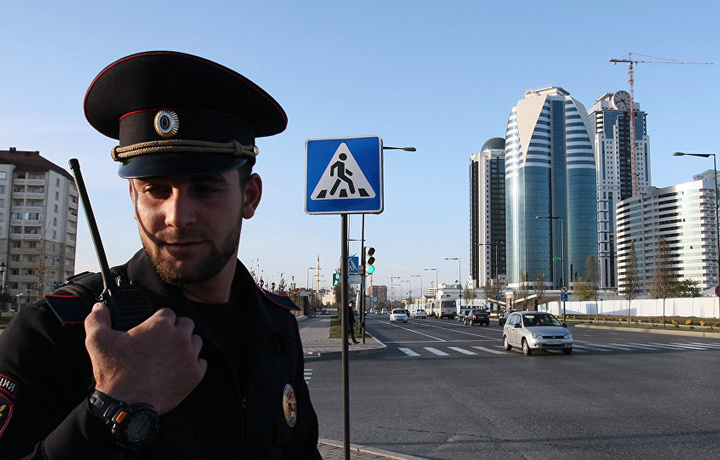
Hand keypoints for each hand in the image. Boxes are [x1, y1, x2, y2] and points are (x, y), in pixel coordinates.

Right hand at [85, 303, 206, 413]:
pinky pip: (201, 362)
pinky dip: (193, 364)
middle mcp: (180, 337)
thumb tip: (99, 307)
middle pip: (185, 324)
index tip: (152, 329)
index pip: (167, 312)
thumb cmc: (114, 373)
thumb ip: (97, 319)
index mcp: (160, 325)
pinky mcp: (195, 374)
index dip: (159, 319)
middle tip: (162, 341)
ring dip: (186, 345)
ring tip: (171, 354)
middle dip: (176, 329)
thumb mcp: (98, 341)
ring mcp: (190, 356)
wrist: (126, 406)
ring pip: (196, 341)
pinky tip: (179, 368)